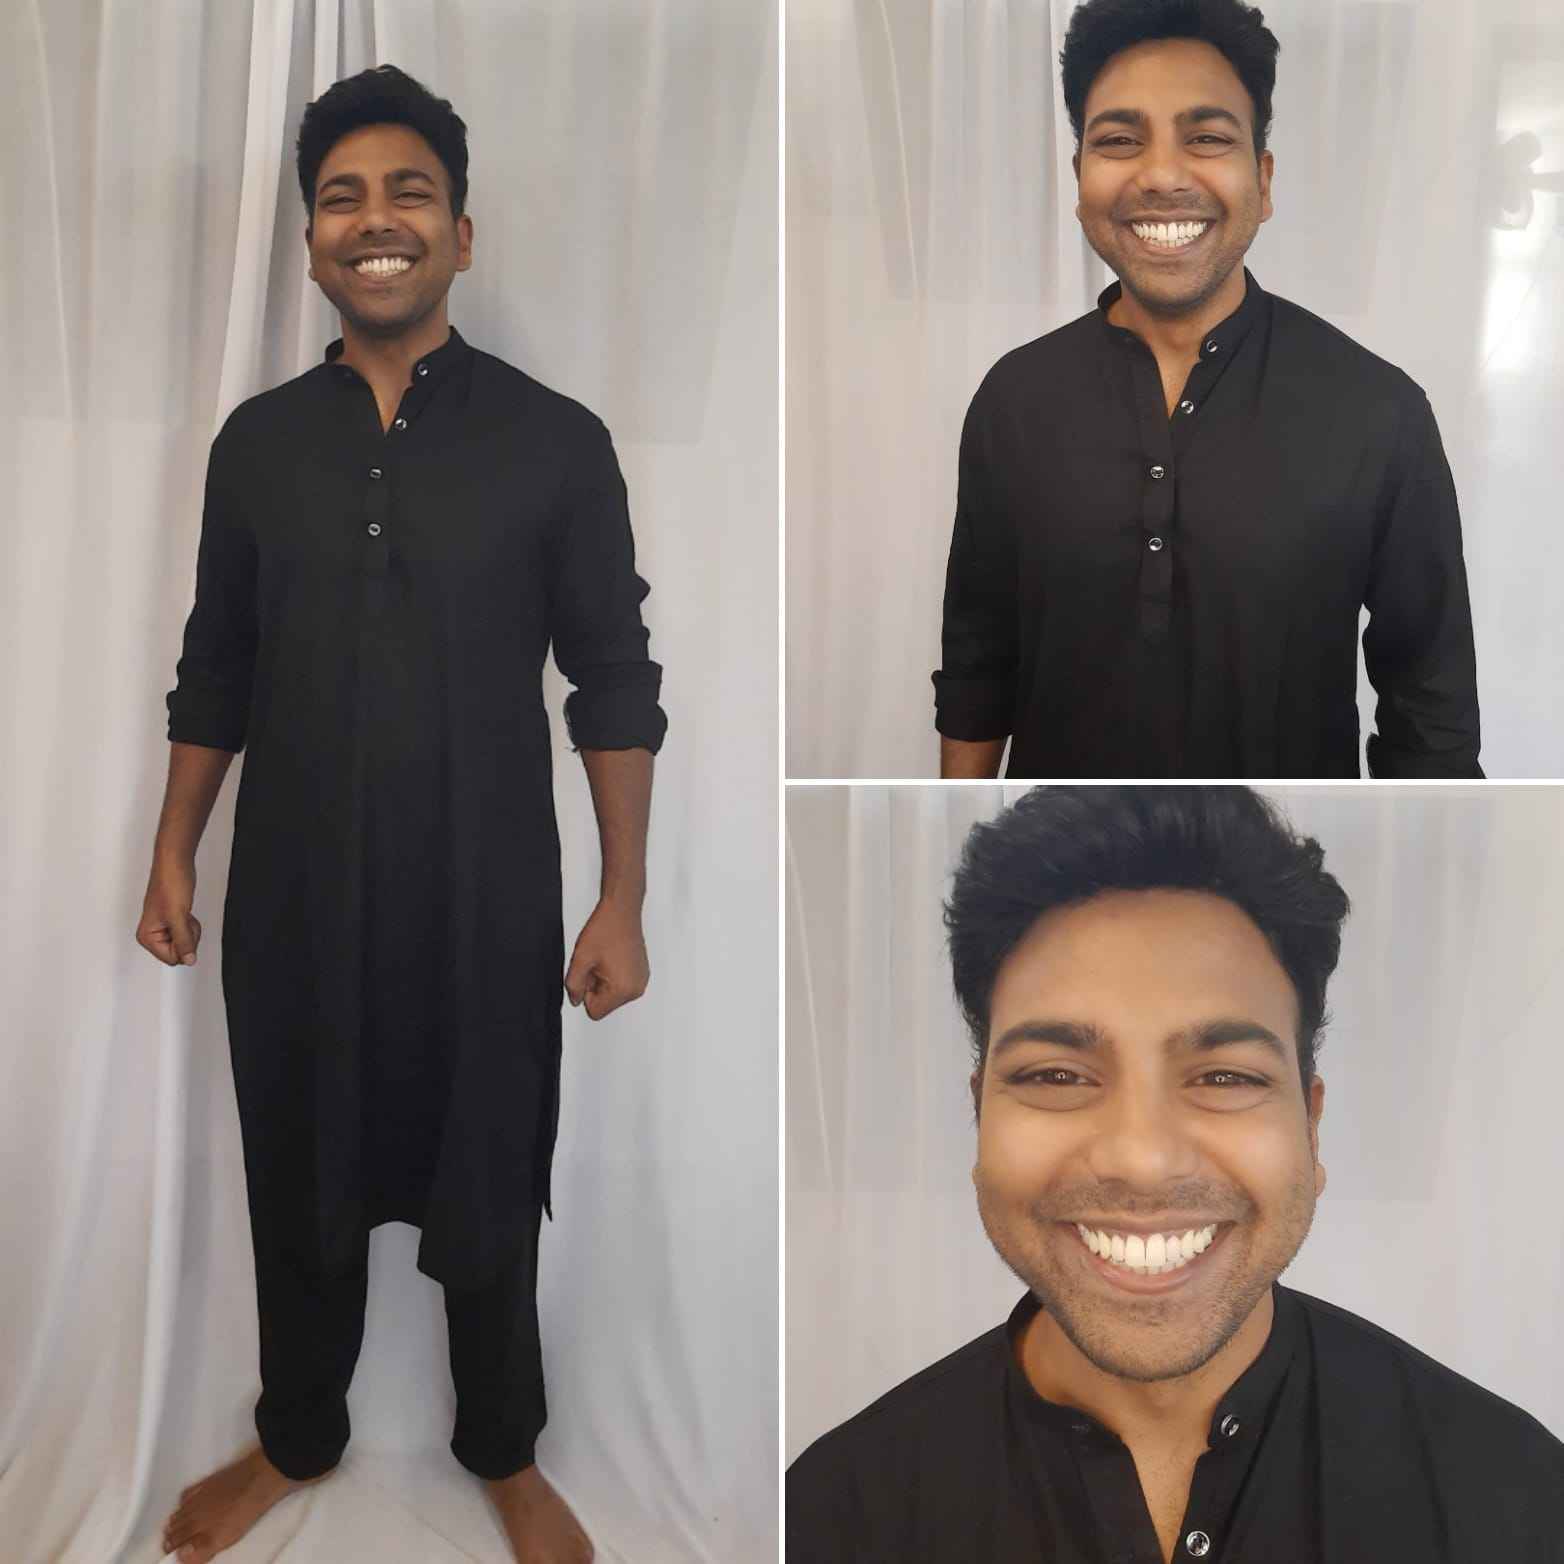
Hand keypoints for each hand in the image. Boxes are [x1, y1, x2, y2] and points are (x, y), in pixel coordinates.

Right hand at [137, 859, 201, 966]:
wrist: (175, 863)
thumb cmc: (170, 883)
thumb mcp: (179, 916)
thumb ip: (184, 941)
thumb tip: (189, 961)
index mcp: (146, 937)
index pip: (172, 958)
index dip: (184, 944)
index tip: (181, 926)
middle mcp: (152, 935)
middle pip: (179, 952)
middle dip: (188, 936)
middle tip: (183, 917)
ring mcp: (162, 928)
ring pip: (184, 943)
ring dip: (190, 929)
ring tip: (183, 912)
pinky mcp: (171, 921)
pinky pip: (186, 932)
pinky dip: (191, 924)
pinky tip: (185, 911)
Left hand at [564, 896, 648, 1019]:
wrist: (622, 911)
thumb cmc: (605, 930)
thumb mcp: (580, 959)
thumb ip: (573, 985)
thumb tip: (575, 1000)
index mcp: (623, 989)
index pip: (595, 1012)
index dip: (585, 993)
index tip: (589, 974)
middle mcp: (636, 989)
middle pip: (605, 1004)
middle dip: (595, 987)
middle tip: (596, 963)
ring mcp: (641, 981)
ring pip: (613, 994)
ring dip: (604, 981)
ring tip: (605, 958)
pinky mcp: (642, 973)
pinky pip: (622, 985)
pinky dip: (614, 975)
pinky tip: (613, 956)